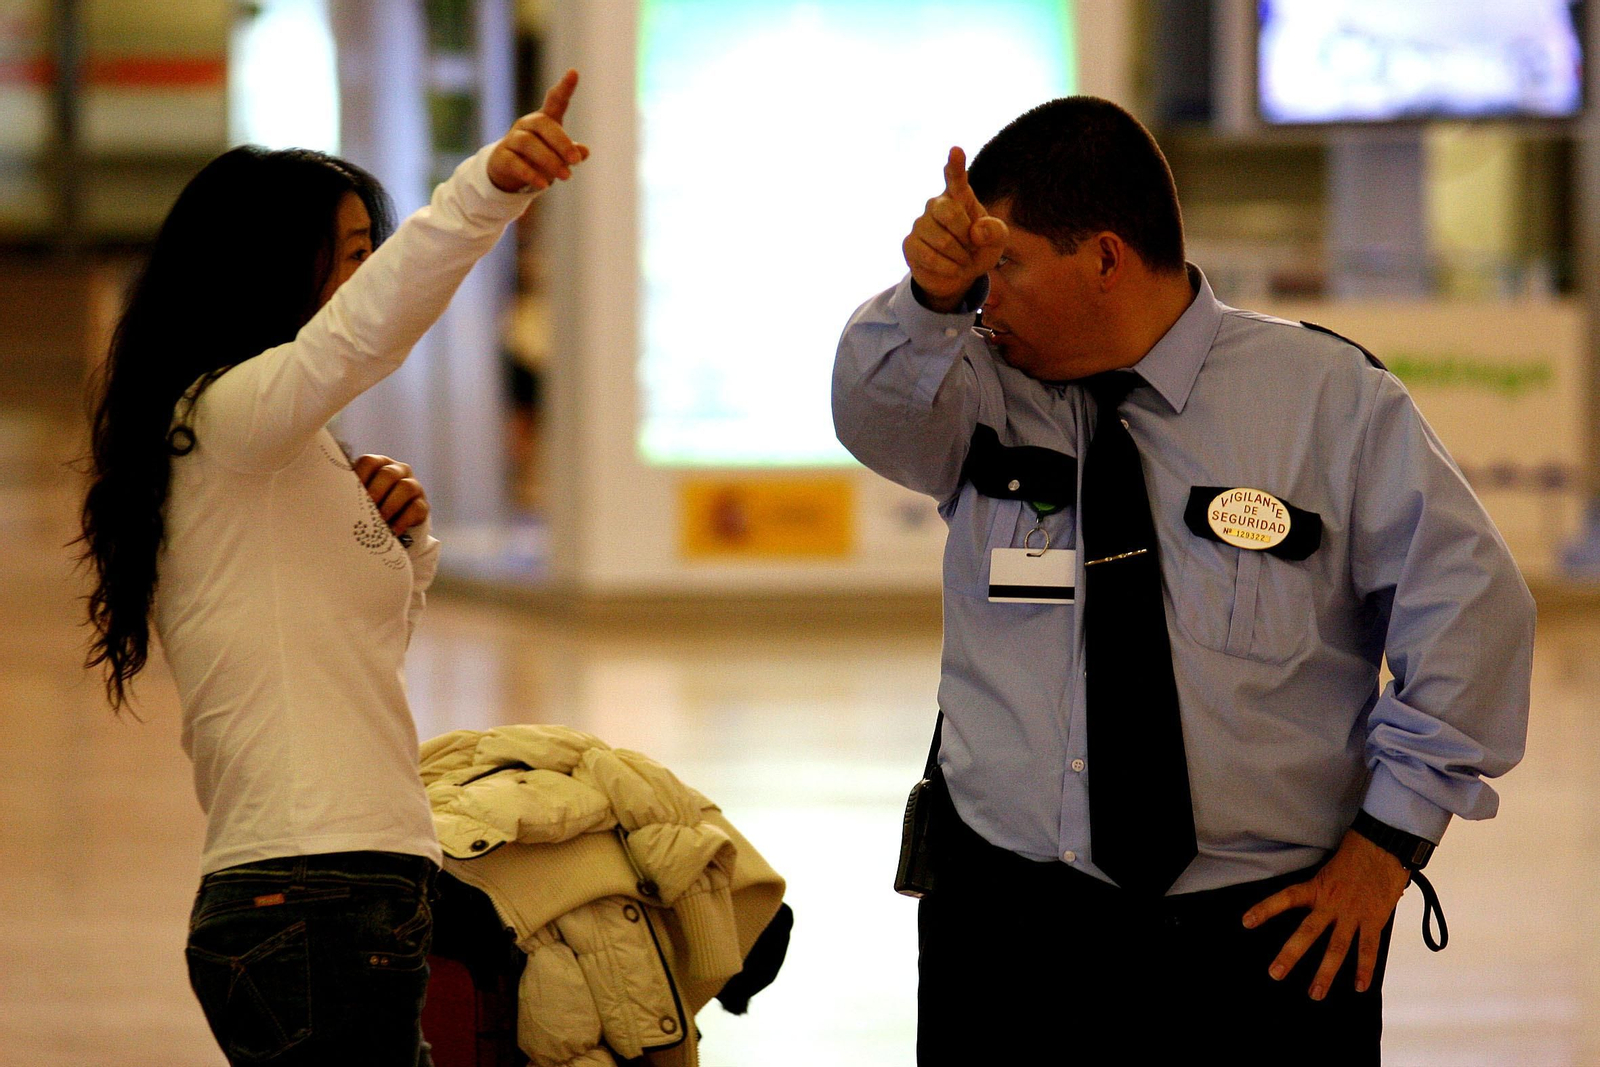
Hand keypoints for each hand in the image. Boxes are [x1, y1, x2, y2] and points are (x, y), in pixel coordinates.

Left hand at [353, 455, 429, 536]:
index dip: (360, 476)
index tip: (349, 494)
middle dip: (375, 492)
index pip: (369, 462)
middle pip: (388, 474)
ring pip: (406, 488)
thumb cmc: (369, 505)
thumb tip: (334, 502)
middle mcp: (398, 470)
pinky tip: (391, 532)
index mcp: (379, 464)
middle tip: (364, 509)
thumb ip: (351, 493)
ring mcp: (413, 486)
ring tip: (378, 522)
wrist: (392, 522)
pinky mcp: (423, 504)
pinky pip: (416, 508)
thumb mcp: (360, 496)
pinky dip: (402, 521)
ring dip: (390, 506)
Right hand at [487, 68, 590, 193]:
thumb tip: (585, 152)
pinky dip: (531, 174)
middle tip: (576, 161)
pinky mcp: (501, 157)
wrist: (507, 172)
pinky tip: (544, 185)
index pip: (555, 100)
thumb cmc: (539, 158)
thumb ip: (571, 152)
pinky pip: (515, 163)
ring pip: (529, 144)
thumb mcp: (558, 155)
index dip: (564, 87)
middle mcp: (527, 125)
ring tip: (565, 176)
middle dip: (561, 143)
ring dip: (549, 161)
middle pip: (543, 124)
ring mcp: (512, 139)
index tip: (574, 72)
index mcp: (544, 120)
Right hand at [902, 147, 1008, 311]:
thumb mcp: (997, 241)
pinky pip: (930, 257)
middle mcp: (937, 205)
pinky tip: (953, 269)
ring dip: (960, 257)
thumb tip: (976, 232)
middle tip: (971, 247)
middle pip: (949, 212)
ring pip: (942, 240)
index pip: (956, 178)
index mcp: (960, 197)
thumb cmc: (978, 250)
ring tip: (963, 260)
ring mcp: (920, 223)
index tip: (956, 150)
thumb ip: (995, 232)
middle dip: (966, 236)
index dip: (955, 165)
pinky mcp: (910, 244)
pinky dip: (948, 268)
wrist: (958, 276)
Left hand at [1242, 830, 1410, 999]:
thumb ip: (1323, 887)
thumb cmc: (1357, 851)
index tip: (1246, 922)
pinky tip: (1359, 987)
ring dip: (1326, 972)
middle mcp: (1331, 902)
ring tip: (1314, 993)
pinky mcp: (1374, 919)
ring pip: (1336, 947)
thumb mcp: (1331, 866)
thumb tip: (1317, 898)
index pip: (1285, 898)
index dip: (1265, 909)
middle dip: (1290, 954)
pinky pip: (1369, 948)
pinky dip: (1364, 968)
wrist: (1386, 843)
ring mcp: (1353, 913)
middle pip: (1307, 932)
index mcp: (1317, 886)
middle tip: (1274, 974)